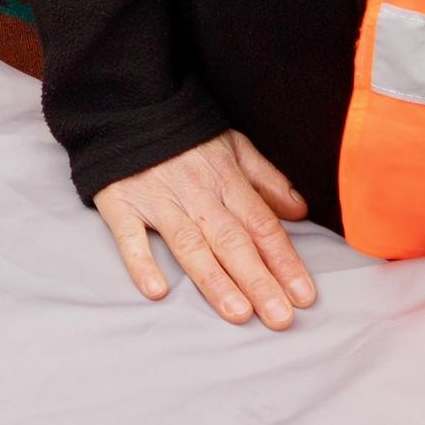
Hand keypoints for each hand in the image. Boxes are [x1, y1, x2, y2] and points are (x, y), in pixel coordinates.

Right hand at [90, 132, 320, 329]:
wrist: (127, 106)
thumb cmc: (185, 134)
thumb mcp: (233, 144)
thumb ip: (266, 179)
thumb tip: (299, 211)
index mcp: (226, 179)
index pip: (261, 225)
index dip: (284, 261)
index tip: (304, 295)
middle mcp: (195, 193)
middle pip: (232, 241)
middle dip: (258, 281)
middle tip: (280, 318)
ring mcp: (157, 200)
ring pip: (190, 244)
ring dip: (215, 280)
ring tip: (238, 313)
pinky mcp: (121, 204)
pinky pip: (130, 236)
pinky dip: (142, 262)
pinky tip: (157, 290)